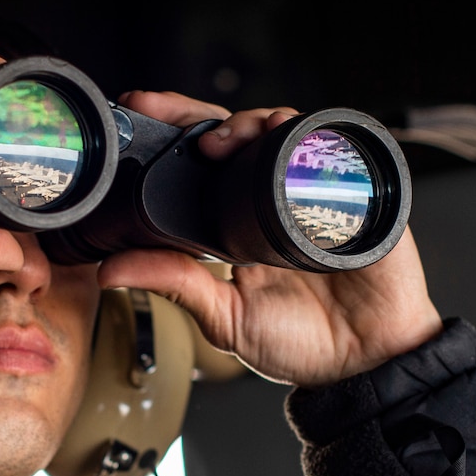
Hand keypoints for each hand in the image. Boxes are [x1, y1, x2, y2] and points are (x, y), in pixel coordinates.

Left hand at [97, 91, 442, 386]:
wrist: (365, 367)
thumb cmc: (301, 343)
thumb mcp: (223, 316)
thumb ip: (174, 285)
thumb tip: (110, 270)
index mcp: (237, 221)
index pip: (202, 164)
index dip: (173, 133)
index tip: (138, 112)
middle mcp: (273, 198)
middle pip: (236, 135)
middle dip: (196, 113)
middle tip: (162, 108)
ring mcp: (314, 191)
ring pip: (280, 132)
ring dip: (250, 121)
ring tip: (224, 136)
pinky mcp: (358, 194)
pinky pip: (335, 151)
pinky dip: (309, 135)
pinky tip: (285, 133)